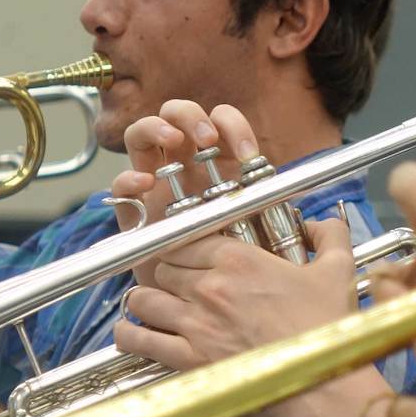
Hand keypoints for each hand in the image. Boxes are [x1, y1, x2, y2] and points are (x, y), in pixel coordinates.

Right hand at [109, 99, 258, 286]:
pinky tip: (146, 184)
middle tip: (207, 138)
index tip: (247, 155)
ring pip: (142, 133)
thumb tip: (295, 200)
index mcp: (216, 163)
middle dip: (191, 115)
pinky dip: (130, 177)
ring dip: (157, 127)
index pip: (219, 121)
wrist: (200, 302)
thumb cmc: (232, 261)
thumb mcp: (257, 228)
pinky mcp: (132, 211)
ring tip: (174, 140)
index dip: (232, 126)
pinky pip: (120, 183)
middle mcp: (182, 166)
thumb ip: (269, 208)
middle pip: (176, 114)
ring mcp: (153, 184)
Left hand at [115, 217, 356, 371]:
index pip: (187, 240)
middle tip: (178, 285)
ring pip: (143, 299)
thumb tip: (321, 224)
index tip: (188, 257)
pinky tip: (134, 333)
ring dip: (148, 301)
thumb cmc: (327, 328)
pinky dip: (130, 334)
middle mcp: (210, 285)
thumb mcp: (338, 270)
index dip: (186, 248)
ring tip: (156, 307)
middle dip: (169, 275)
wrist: (322, 379)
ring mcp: (195, 322)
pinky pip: (139, 339)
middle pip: (163, 268)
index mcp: (239, 259)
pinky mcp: (188, 358)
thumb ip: (330, 236)